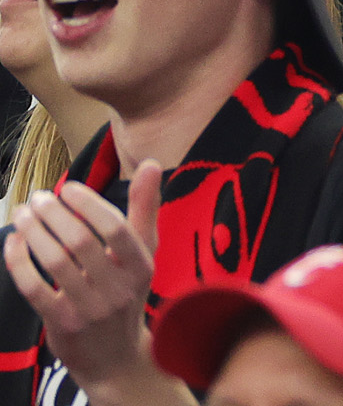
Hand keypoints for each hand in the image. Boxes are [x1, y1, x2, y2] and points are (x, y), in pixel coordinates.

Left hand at [4, 165, 161, 391]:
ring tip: (21, 215)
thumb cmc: (127, 294)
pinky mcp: (62, 325)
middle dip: (52, 214)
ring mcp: (89, 309)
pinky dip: (19, 262)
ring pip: (55, 262)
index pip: (115, 227)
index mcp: (142, 266)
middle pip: (80, 242)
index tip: (67, 188)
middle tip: (36, 199)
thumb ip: (145, 208)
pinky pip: (34, 288)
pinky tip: (13, 244)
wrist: (115, 357)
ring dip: (32, 233)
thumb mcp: (144, 254)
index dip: (87, 204)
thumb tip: (151, 163)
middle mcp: (119, 289)